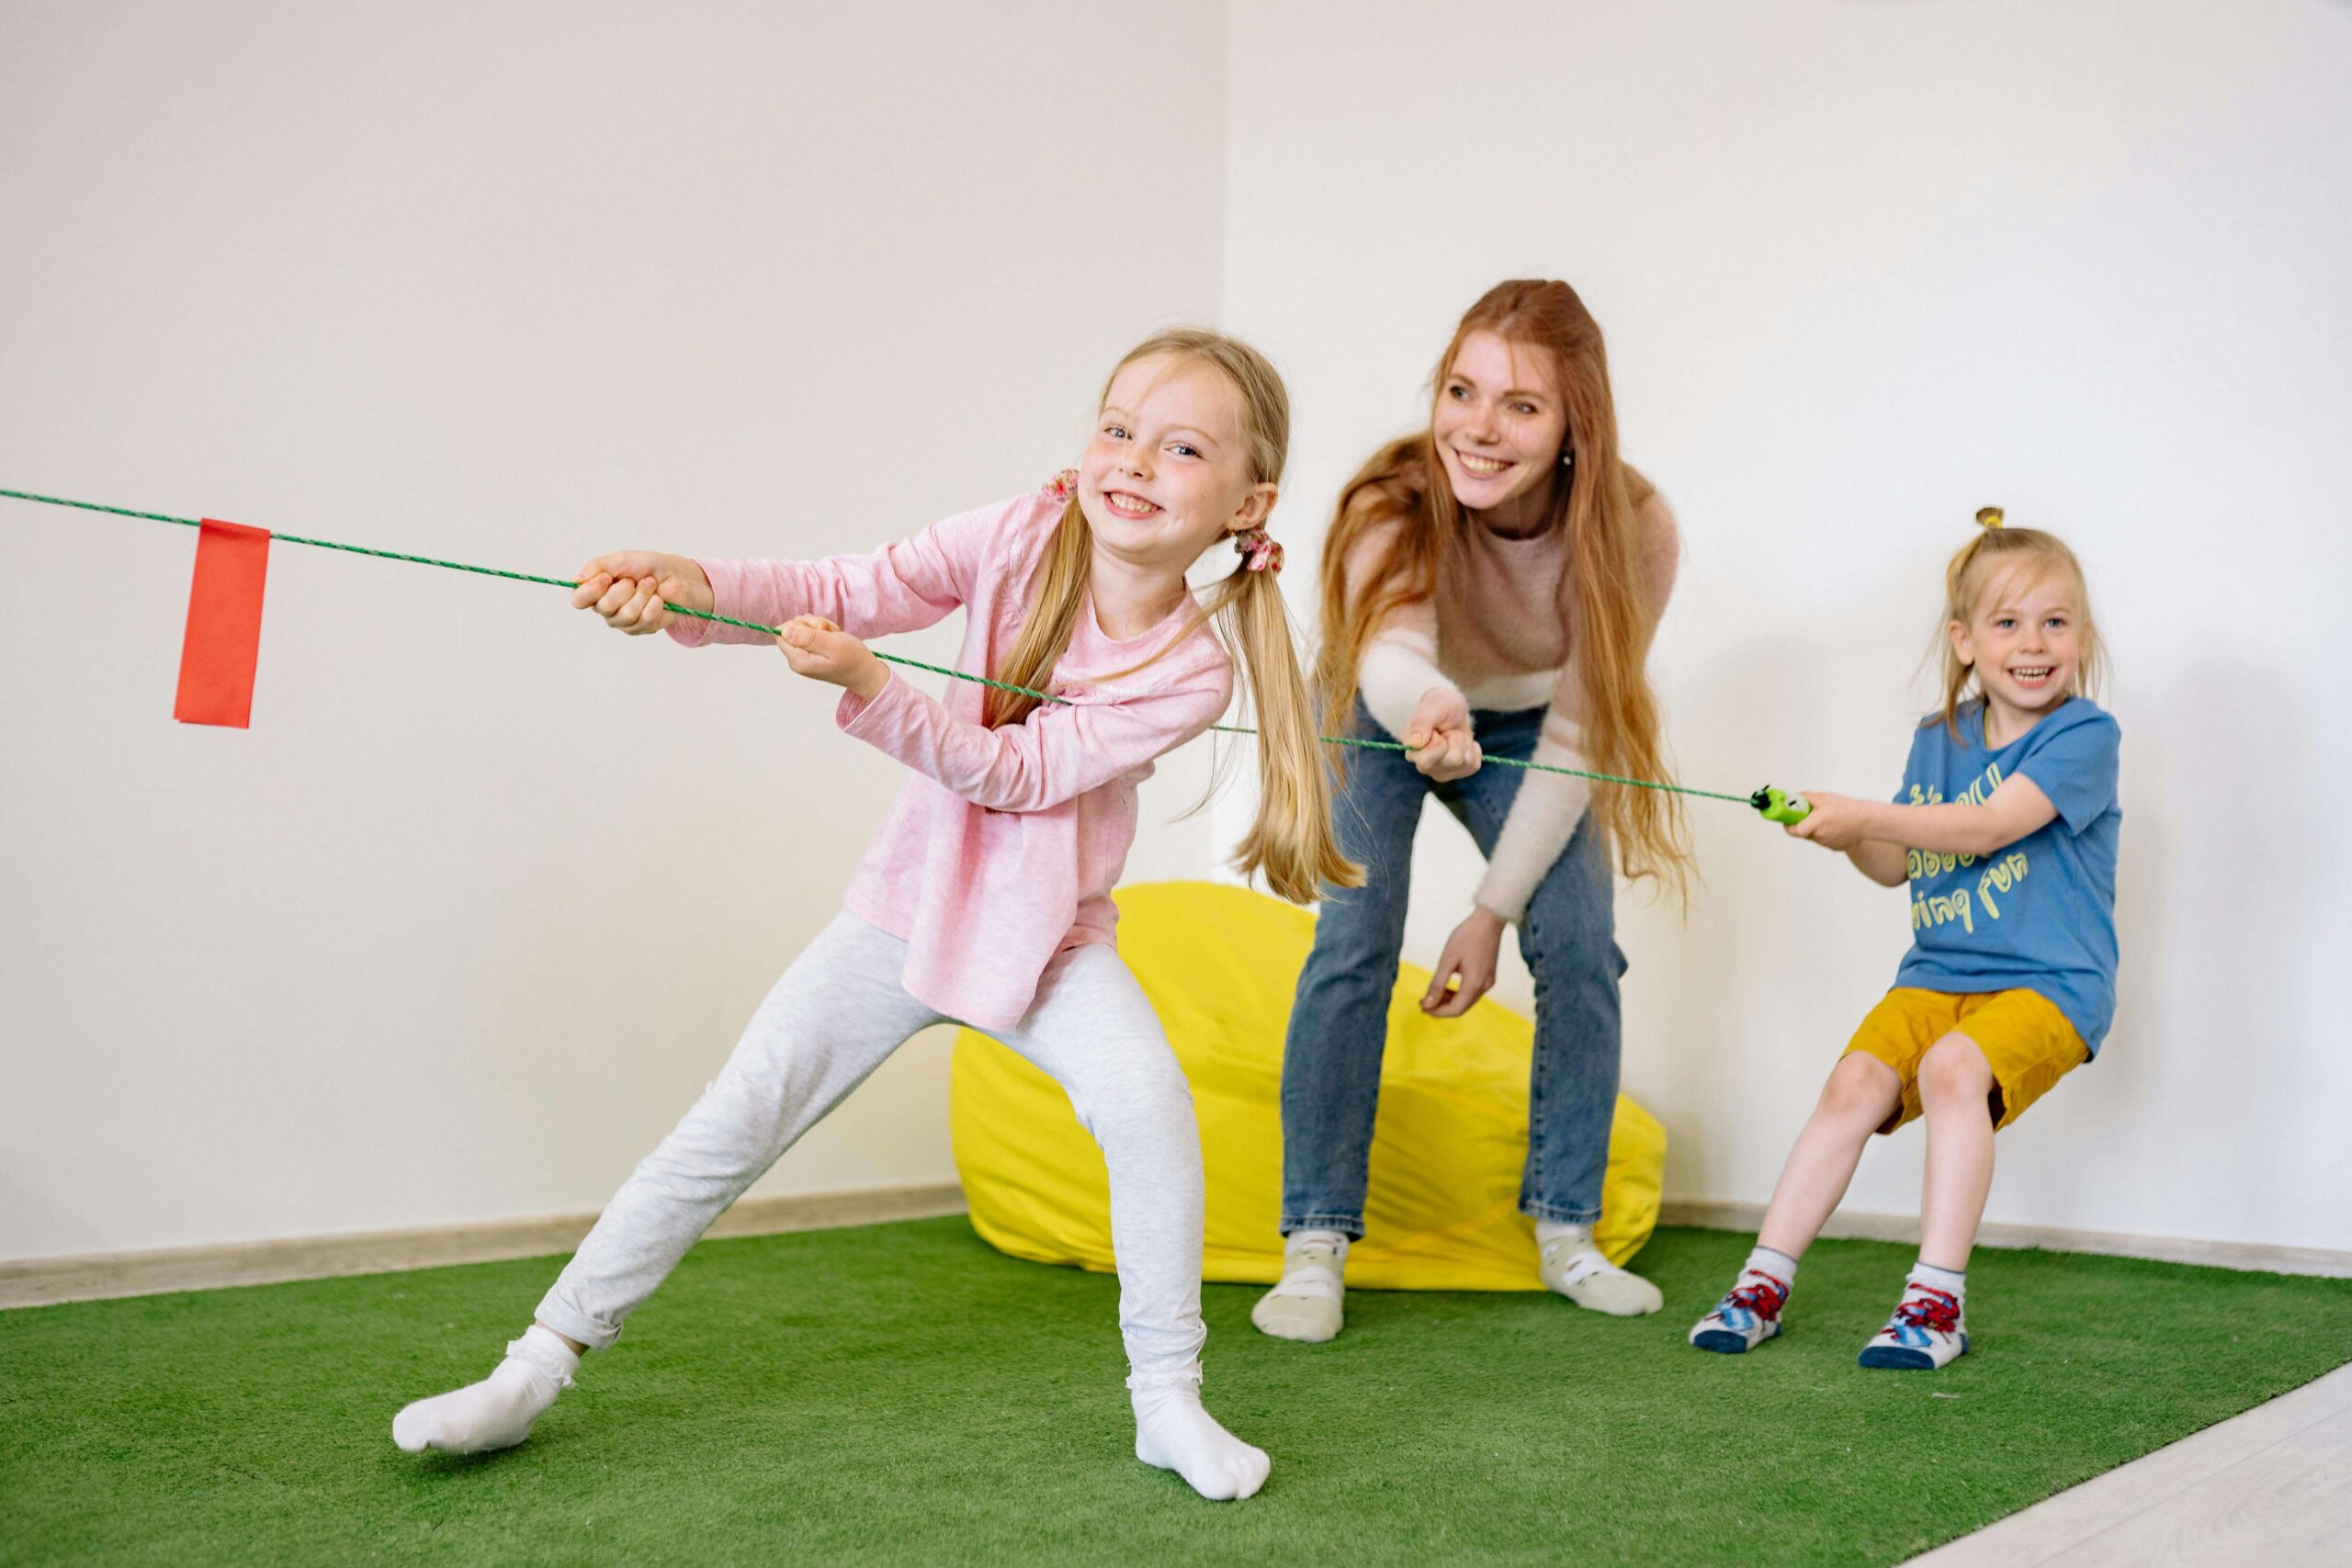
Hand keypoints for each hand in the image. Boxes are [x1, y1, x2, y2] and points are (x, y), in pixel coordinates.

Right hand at [571, 552, 713, 634]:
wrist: (675, 575)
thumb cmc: (646, 566)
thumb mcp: (621, 559)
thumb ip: (598, 567)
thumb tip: (576, 579)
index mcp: (596, 591)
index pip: (579, 600)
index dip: (591, 590)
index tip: (607, 577)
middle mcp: (606, 609)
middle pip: (604, 607)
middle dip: (624, 589)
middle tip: (634, 579)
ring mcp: (624, 621)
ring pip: (627, 614)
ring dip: (642, 594)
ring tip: (649, 585)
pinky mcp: (642, 628)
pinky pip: (646, 619)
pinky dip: (655, 604)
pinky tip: (658, 598)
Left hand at [779, 615, 887, 698]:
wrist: (866, 672)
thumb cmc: (853, 659)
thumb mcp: (832, 644)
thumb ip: (807, 637)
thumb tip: (784, 630)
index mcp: (799, 660)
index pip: (782, 633)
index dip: (799, 624)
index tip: (818, 629)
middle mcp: (797, 660)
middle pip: (791, 629)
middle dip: (812, 624)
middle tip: (828, 632)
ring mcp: (803, 657)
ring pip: (802, 628)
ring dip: (819, 627)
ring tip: (833, 636)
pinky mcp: (810, 654)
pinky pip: (810, 634)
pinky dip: (823, 631)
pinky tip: (833, 638)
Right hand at [1403, 687, 1480, 781]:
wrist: (1452, 710)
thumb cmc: (1439, 706)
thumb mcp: (1431, 706)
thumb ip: (1421, 723)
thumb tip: (1414, 743)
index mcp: (1412, 753)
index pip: (1426, 761)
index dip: (1439, 742)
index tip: (1436, 730)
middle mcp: (1424, 767)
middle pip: (1454, 760)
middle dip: (1455, 739)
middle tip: (1446, 731)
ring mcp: (1442, 772)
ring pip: (1466, 761)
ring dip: (1464, 742)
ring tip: (1453, 734)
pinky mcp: (1459, 773)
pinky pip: (1475, 764)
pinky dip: (1472, 749)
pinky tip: (1461, 743)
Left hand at [1422, 906, 1505, 1015]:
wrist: (1489, 920)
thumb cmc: (1467, 936)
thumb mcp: (1448, 960)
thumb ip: (1438, 983)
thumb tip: (1428, 1003)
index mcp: (1474, 985)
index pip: (1455, 1010)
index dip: (1437, 1012)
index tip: (1422, 1007)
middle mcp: (1484, 987)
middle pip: (1461, 1007)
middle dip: (1442, 1008)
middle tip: (1424, 1002)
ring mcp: (1488, 982)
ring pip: (1467, 1001)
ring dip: (1450, 1000)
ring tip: (1432, 994)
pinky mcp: (1489, 976)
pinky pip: (1472, 992)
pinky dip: (1458, 993)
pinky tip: (1447, 987)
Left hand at [1785, 790, 1871, 851]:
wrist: (1867, 822)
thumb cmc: (1847, 809)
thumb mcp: (1825, 798)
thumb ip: (1807, 798)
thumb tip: (1795, 797)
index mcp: (1817, 823)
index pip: (1795, 830)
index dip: (1788, 825)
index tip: (1787, 818)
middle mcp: (1820, 836)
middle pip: (1803, 832)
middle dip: (1802, 822)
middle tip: (1806, 813)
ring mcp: (1827, 843)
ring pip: (1813, 836)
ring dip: (1813, 827)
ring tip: (1825, 817)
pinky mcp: (1834, 847)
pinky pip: (1823, 839)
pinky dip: (1823, 832)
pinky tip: (1833, 825)